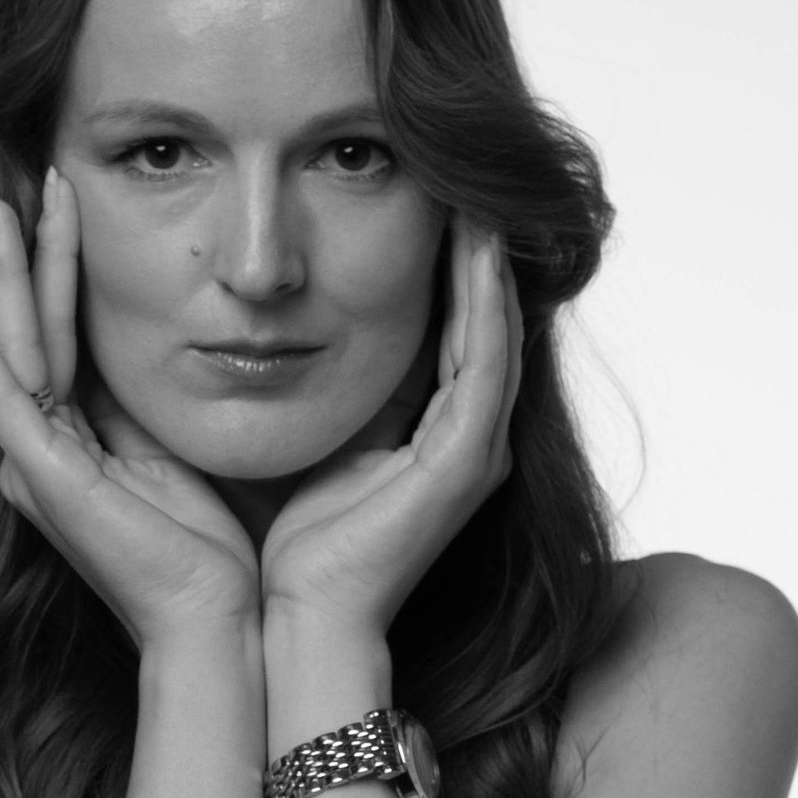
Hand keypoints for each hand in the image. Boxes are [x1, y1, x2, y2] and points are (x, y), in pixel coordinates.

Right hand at [0, 173, 261, 650]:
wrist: (211, 619)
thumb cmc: (204, 554)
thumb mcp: (170, 456)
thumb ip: (136, 410)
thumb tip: (136, 357)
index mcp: (73, 444)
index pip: (60, 340)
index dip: (59, 274)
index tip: (62, 212)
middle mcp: (43, 450)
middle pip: (30, 331)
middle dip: (26, 255)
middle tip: (15, 186)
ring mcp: (38, 463)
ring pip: (16, 346)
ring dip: (9, 274)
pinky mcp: (45, 477)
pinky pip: (5, 397)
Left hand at [257, 217, 522, 632]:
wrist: (304, 616)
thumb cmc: (301, 544)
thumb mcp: (327, 441)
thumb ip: (344, 392)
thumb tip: (314, 328)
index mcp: (442, 439)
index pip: (460, 335)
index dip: (457, 270)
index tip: (439, 202)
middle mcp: (472, 442)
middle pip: (490, 325)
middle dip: (483, 254)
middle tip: (473, 182)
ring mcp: (476, 453)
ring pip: (496, 334)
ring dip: (490, 264)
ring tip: (480, 198)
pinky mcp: (464, 463)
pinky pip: (484, 364)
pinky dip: (483, 304)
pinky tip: (477, 251)